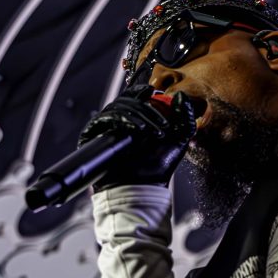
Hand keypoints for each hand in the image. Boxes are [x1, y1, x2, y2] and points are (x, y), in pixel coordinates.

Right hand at [77, 85, 196, 191]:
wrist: (144, 186)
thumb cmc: (160, 165)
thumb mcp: (179, 137)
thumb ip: (184, 115)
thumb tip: (180, 95)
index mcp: (135, 117)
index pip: (133, 96)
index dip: (140, 91)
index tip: (152, 91)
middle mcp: (118, 121)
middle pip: (126, 100)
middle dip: (146, 109)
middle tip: (162, 125)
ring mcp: (105, 128)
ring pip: (117, 107)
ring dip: (138, 115)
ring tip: (153, 131)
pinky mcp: (93, 135)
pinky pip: (105, 119)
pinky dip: (123, 120)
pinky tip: (138, 130)